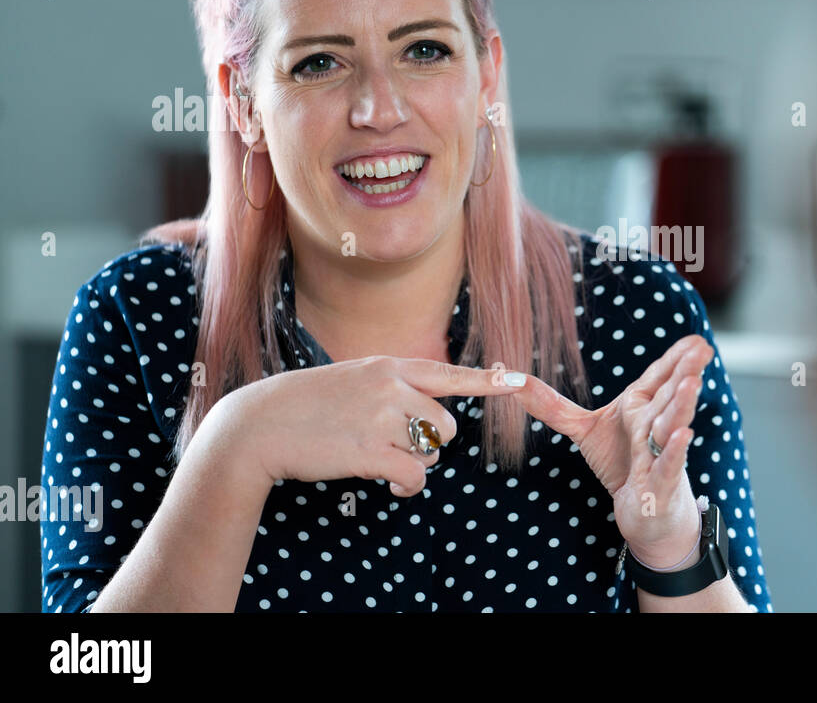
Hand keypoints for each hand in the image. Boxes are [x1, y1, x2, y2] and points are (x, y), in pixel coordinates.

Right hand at [205, 356, 526, 497]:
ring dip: (417, 465)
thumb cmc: (306, 404)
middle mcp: (390, 387)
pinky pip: (414, 475)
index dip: (486, 381)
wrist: (259, 424)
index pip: (447, 374)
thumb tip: (426, 417)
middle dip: (431, 445)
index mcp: (388, 367)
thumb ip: (391, 386)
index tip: (520, 380)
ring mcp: (380, 418)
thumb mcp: (353, 378)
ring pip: (431, 452)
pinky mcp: (369, 451)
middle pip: (446, 425)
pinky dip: (410, 486)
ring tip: (385, 462)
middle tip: (398, 448)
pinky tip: (393, 485)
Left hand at [508, 334, 715, 566]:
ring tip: (692, 383)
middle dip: (686, 372)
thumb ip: (553, 407)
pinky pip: (668, 465)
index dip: (674, 358)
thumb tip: (514, 382)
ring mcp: (660, 453)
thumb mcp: (585, 431)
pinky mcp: (661, 483)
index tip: (693, 339)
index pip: (659, 377)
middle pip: (670, 395)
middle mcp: (654, 425)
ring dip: (682, 405)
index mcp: (641, 407)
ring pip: (672, 425)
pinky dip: (675, 450)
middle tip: (702, 349)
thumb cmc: (621, 464)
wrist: (646, 511)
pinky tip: (683, 434)